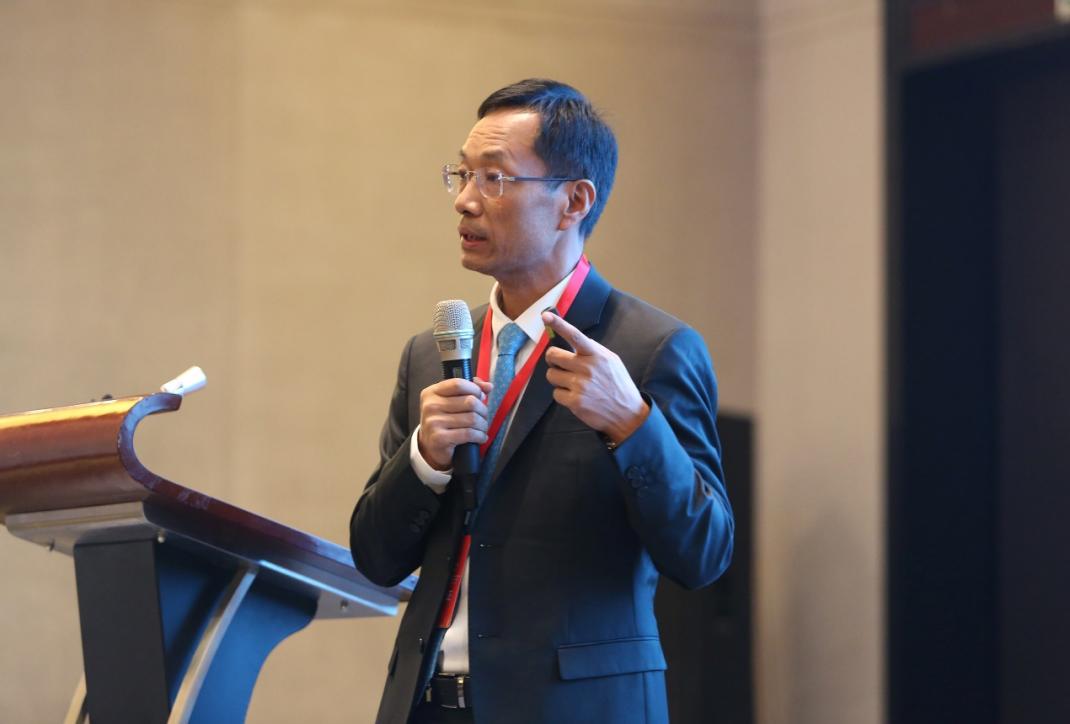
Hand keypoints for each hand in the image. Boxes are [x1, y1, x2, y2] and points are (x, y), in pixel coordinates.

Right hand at [417, 377, 492, 470]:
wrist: (431, 447)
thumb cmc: (444, 421)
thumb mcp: (451, 401)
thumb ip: (469, 389)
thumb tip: (488, 386)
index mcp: (431, 393)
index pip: (458, 384)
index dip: (475, 389)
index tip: (480, 397)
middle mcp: (430, 406)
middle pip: (469, 401)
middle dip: (482, 410)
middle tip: (483, 416)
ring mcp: (433, 422)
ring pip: (472, 418)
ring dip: (483, 424)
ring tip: (482, 428)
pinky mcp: (439, 438)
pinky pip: (469, 433)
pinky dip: (480, 436)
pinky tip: (481, 437)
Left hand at [542, 312, 648, 443]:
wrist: (627, 413)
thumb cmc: (617, 384)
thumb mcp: (611, 361)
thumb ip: (592, 351)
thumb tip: (571, 342)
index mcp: (596, 355)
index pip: (575, 335)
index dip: (559, 324)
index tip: (546, 315)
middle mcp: (587, 368)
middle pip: (552, 356)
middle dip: (553, 360)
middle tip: (560, 365)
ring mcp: (580, 386)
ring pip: (551, 375)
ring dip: (558, 379)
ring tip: (572, 383)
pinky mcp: (575, 402)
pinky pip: (556, 394)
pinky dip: (562, 395)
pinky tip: (575, 397)